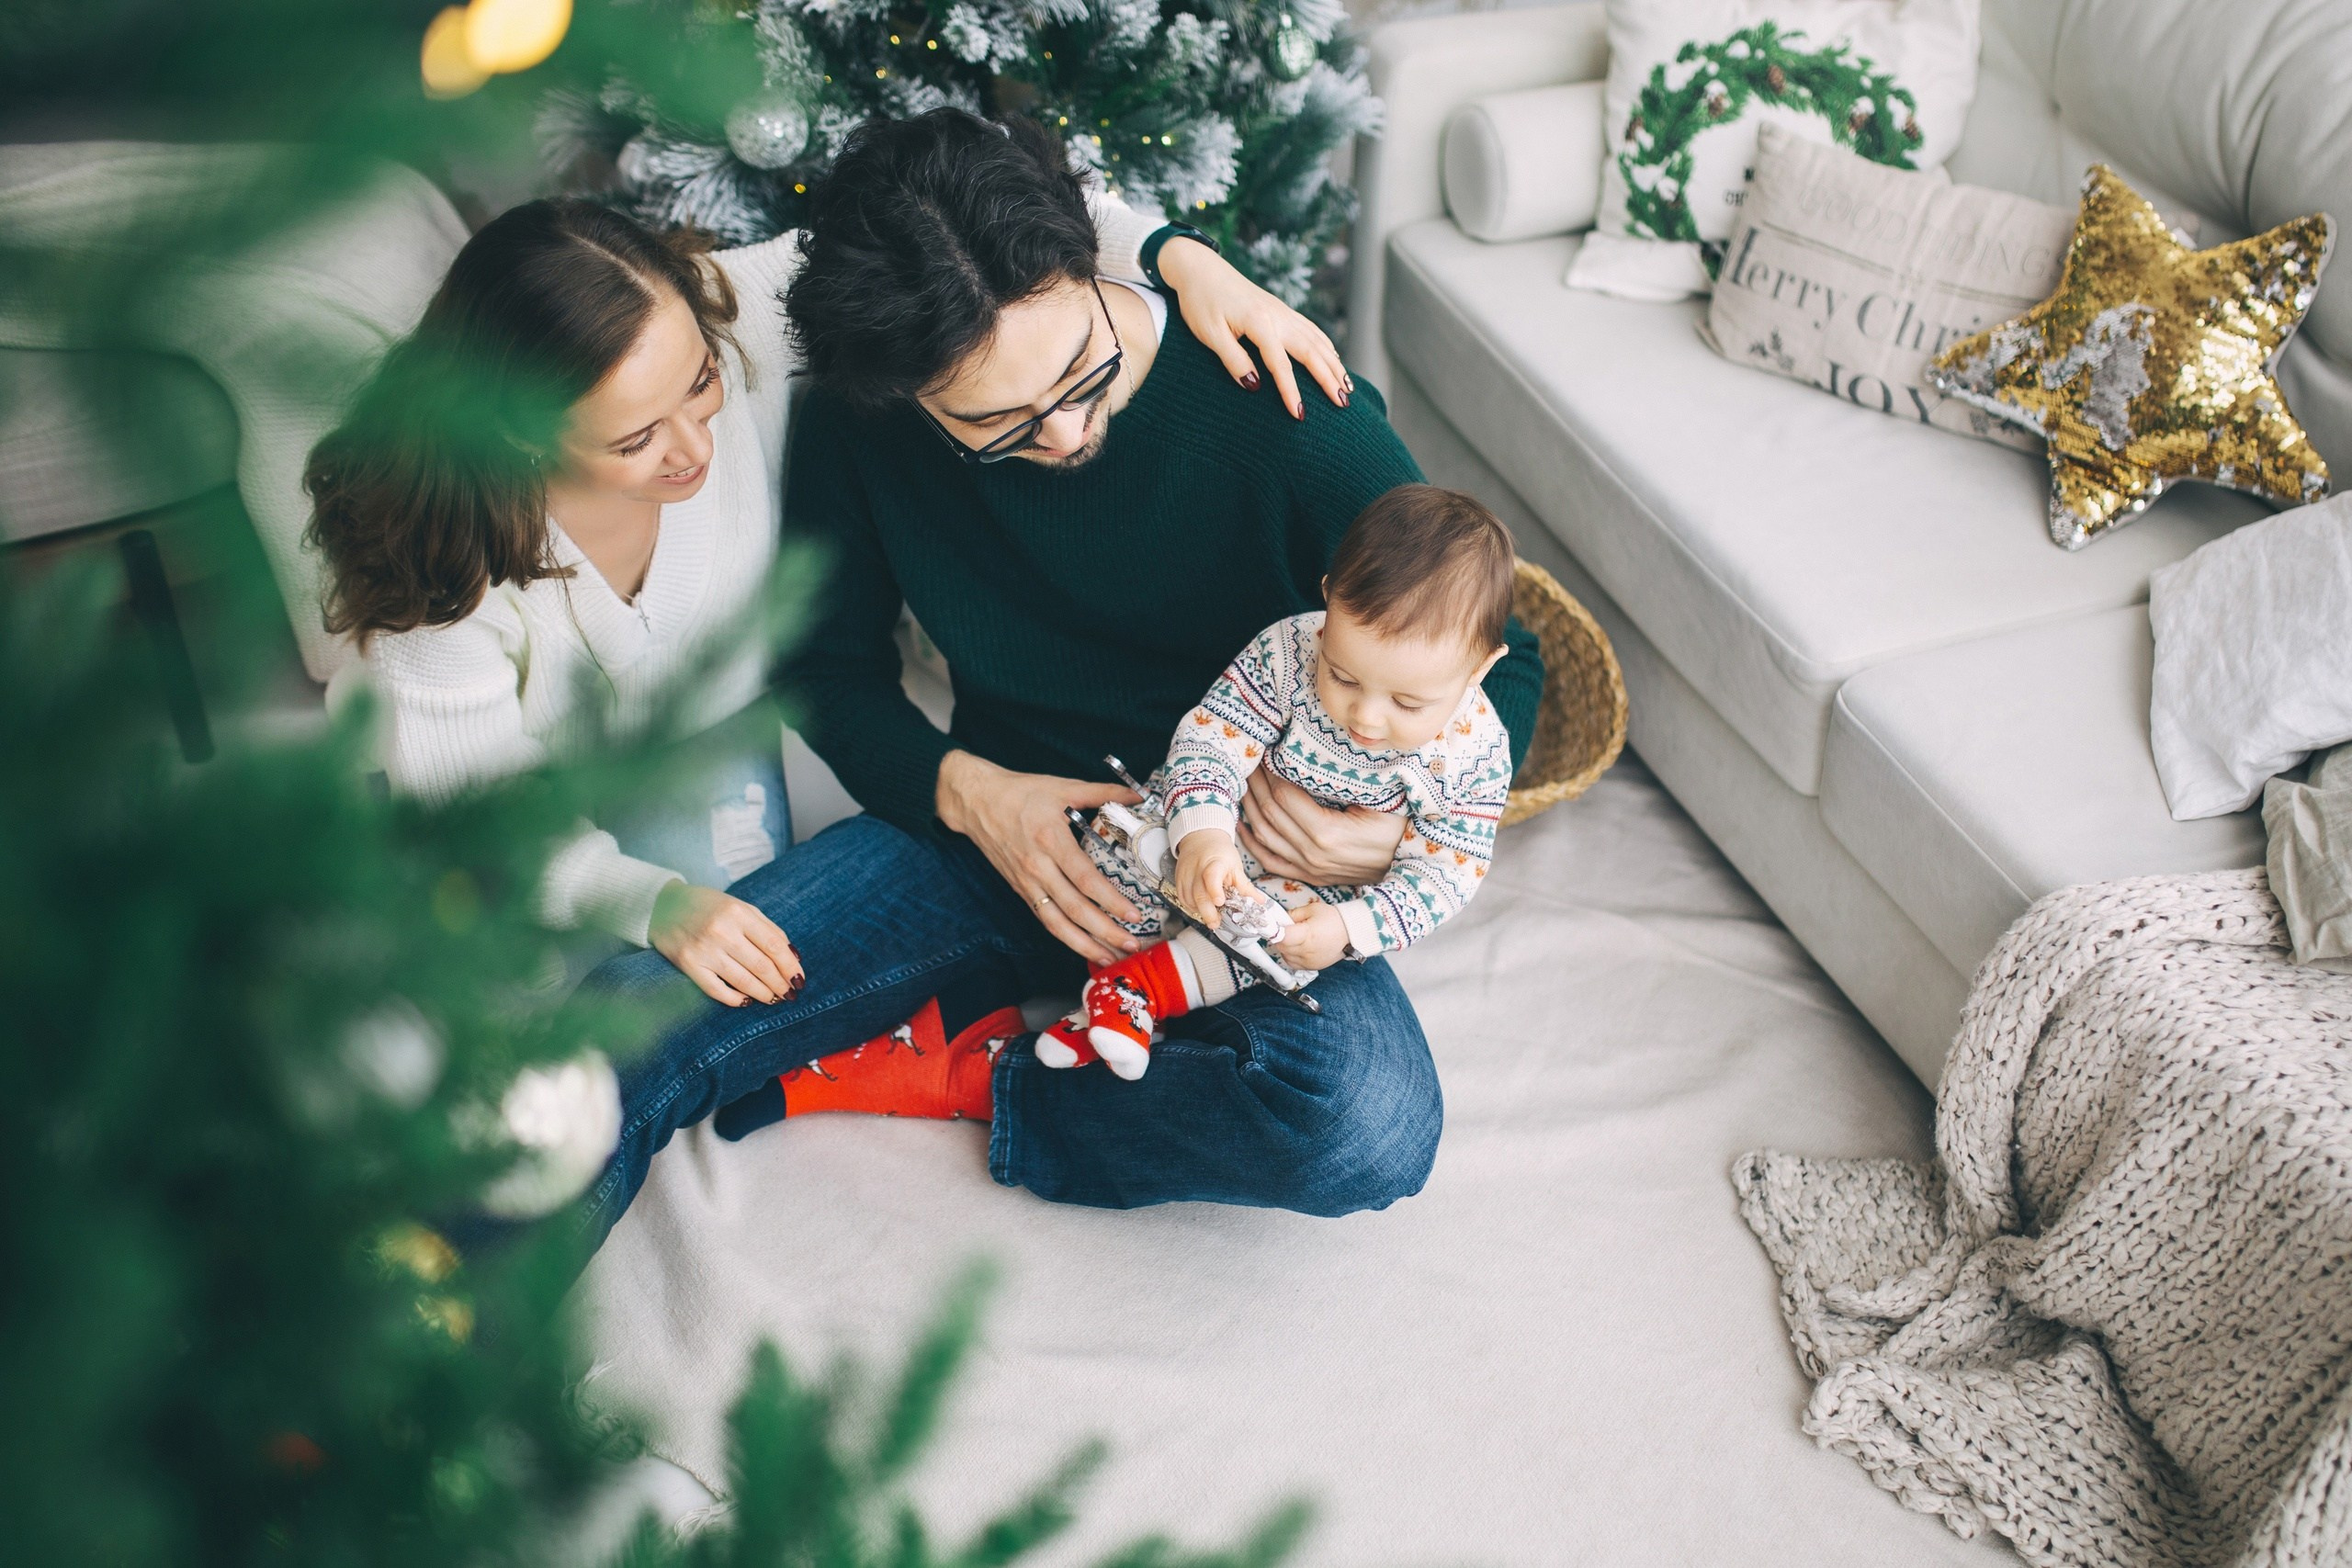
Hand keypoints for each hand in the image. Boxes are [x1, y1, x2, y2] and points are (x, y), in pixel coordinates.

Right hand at [649, 881, 804, 1007]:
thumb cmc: (709, 907)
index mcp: (738, 913)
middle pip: (762, 966)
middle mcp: (722, 931)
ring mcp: (703, 949)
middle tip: (789, 993)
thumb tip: (793, 958)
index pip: (774, 946)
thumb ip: (768, 929)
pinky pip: (717, 990)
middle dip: (780, 984)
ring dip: (763, 994)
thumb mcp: (741, 908)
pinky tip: (746, 1000)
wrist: (664, 906)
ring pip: (743, 981)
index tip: (799, 979)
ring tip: (774, 999)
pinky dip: (735, 999)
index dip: (790, 967)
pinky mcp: (688, 965)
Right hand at [937, 750, 1143, 964]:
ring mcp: (1028, 882)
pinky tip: (1085, 947)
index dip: (1110, 900)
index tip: (1134, 914)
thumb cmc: (1020, 792)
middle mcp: (1038, 867)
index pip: (1085, 879)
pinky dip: (1066, 937)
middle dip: (1105, 931)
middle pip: (1074, 909)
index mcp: (1051, 839)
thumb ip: (1103, 792)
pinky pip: (1045, 919)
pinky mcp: (1021, 890)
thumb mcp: (1063, 786)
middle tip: (1132, 944)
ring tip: (1112, 958)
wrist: (977, 801)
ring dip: (1085, 945)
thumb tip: (1138, 796)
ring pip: (1057, 923)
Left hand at [1153, 236, 1350, 420]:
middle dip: (1329, 379)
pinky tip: (1334, 358)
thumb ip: (1233, 360)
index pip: (1280, 364)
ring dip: (1334, 364)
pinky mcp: (1281, 310)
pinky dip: (1326, 346)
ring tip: (1347, 387)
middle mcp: (1278, 316)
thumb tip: (1255, 386)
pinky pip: (1311, 330)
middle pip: (1311, 351)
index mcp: (1259, 323)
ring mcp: (1282, 312)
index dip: (1291, 391)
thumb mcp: (1209, 334)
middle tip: (1343, 403)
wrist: (1201, 269)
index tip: (1299, 415)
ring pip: (1316, 340)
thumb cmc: (1200, 302)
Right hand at [1173, 830, 1251, 927]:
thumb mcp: (1235, 865)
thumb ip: (1245, 885)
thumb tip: (1259, 901)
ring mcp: (1186, 875)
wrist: (1200, 837)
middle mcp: (1197, 869)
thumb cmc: (1219, 851)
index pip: (1212, 876)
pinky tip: (1200, 910)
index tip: (1220, 901)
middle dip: (1207, 912)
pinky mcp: (1178, 880)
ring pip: (1189, 899)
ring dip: (1200, 911)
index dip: (1214, 890)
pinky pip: (1182, 899)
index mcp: (1214, 863)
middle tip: (1216, 923)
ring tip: (1211, 918)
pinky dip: (1191, 907)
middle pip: (1199, 893)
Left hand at [1238, 770, 1404, 886]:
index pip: (1285, 796)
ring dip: (1250, 808)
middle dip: (1256, 784)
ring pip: (1265, 836)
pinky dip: (1253, 843)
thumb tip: (1313, 755)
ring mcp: (1310, 869)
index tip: (1265, 751)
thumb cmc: (1399, 826)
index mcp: (1327, 833)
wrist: (1412, 863)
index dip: (1270, 772)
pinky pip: (1272, 861)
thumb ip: (1343, 781)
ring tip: (1244, 783)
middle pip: (1270, 813)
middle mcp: (1313, 854)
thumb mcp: (1376, 798)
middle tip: (1248, 760)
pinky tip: (1244, 825)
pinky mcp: (1311, 876)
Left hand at [1270, 900, 1351, 970]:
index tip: (1275, 927)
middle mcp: (1307, 951)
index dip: (1275, 932)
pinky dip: (1291, 956)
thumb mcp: (1312, 909)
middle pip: (1281, 947)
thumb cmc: (1332, 919)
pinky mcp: (1312, 967)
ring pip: (1285, 956)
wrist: (1350, 933)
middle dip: (1280, 938)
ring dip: (1284, 948)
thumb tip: (1279, 920)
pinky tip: (1298, 947)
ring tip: (1294, 938)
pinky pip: (1293, 963)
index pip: (1282, 938)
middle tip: (1286, 930)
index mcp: (1307, 934)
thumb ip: (1293, 914)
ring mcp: (1309, 961)